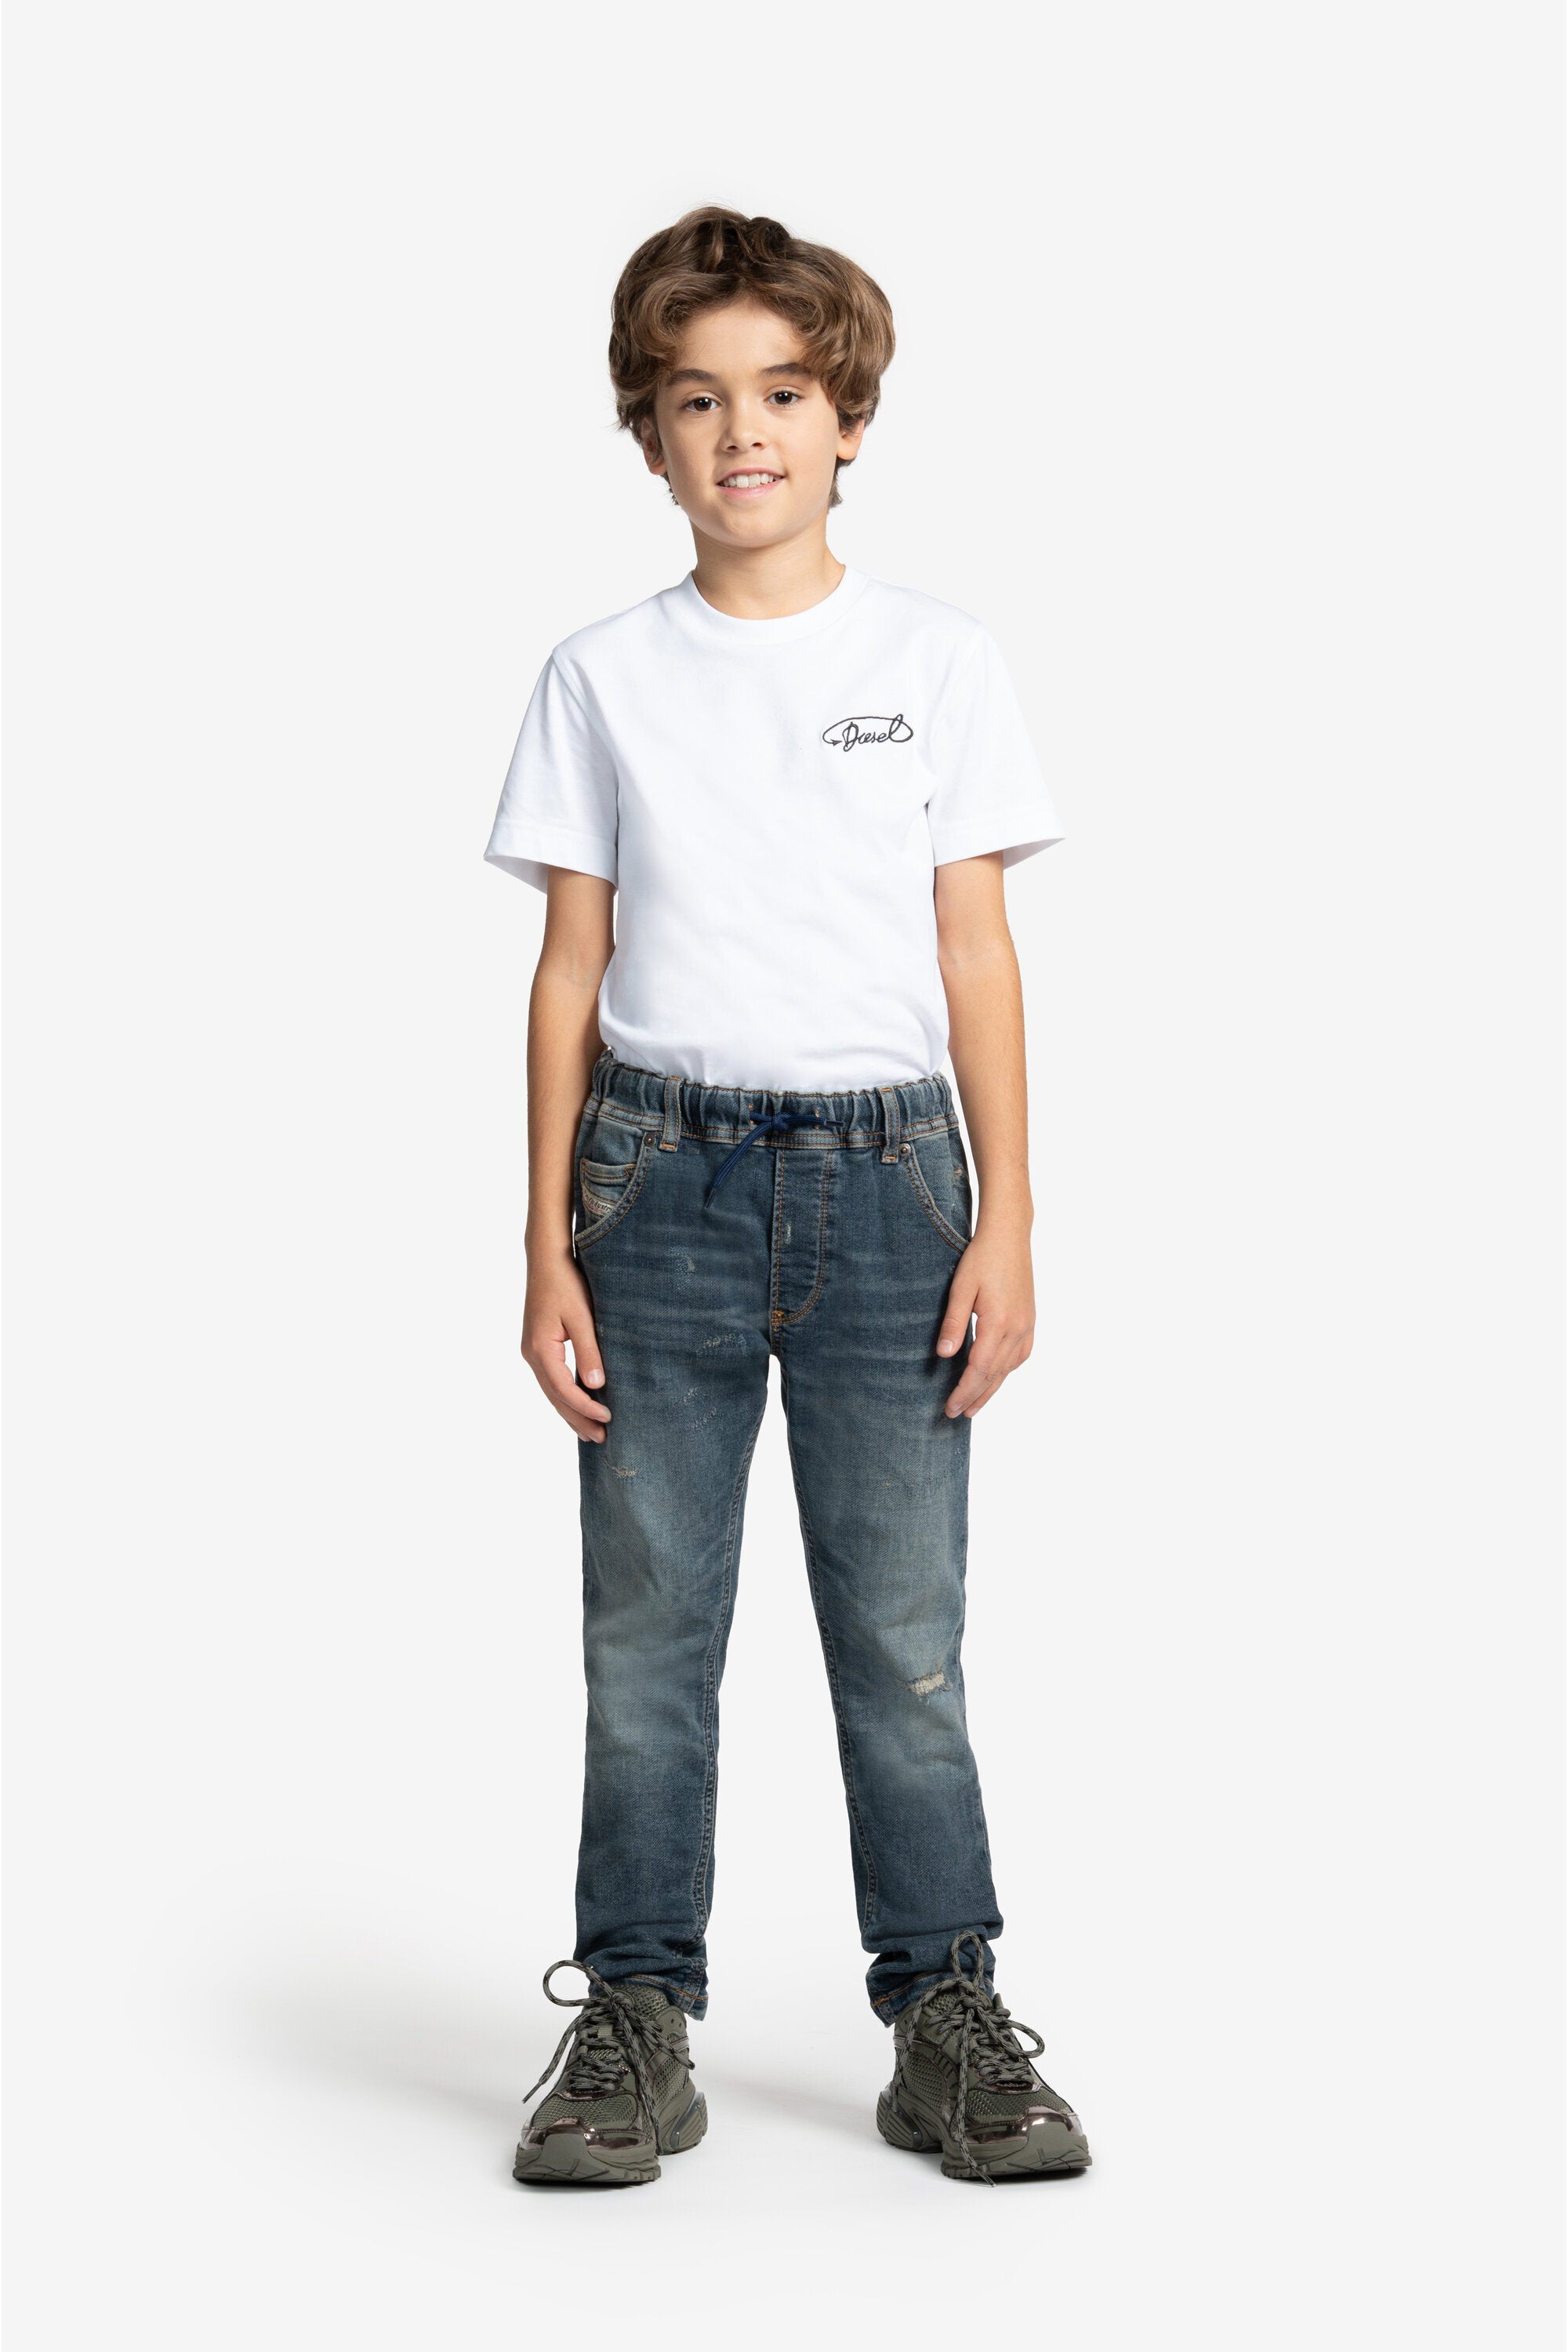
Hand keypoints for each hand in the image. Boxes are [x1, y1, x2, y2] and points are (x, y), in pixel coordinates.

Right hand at [521, 1250, 611, 1441]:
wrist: (547, 1259)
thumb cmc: (566, 1283)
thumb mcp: (582, 1316)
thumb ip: (589, 1351)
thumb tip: (597, 1385)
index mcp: (541, 1349)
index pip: (564, 1389)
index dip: (586, 1407)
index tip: (609, 1418)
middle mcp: (531, 1354)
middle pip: (555, 1397)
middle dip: (578, 1420)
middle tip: (601, 1439)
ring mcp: (532, 1351)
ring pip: (552, 1392)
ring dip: (570, 1412)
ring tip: (591, 1432)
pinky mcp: (538, 1347)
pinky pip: (551, 1380)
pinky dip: (565, 1397)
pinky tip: (578, 1406)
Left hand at [935, 1225, 1034, 1417]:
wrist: (1009, 1236)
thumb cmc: (981, 1258)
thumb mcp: (960, 1288)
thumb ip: (953, 1323)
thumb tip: (943, 1356)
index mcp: (999, 1322)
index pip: (979, 1369)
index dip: (964, 1391)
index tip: (950, 1407)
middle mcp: (1018, 1328)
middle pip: (995, 1374)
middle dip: (975, 1397)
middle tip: (956, 1414)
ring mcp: (1027, 1325)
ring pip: (1009, 1368)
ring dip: (991, 1388)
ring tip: (974, 1405)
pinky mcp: (1029, 1320)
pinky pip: (1020, 1355)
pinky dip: (1006, 1371)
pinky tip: (996, 1376)